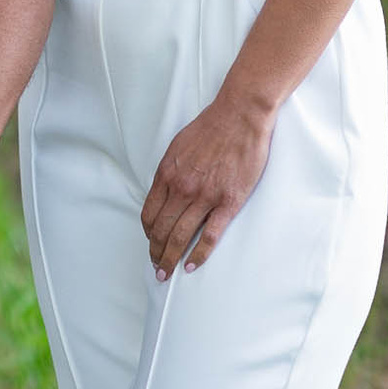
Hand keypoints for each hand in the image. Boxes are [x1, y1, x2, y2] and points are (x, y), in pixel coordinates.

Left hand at [141, 97, 273, 275]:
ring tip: (167, 272)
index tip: (150, 242)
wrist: (239, 116)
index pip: (149, 213)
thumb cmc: (210, 128)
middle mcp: (181, 188)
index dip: (148, 233)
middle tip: (156, 267)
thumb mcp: (178, 146)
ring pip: (181, 236)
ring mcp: (205, 197)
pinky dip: (198, 254)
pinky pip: (209, 235)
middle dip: (156, 252)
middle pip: (161, 229)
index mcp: (167, 174)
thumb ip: (170, 171)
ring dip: (170, 258)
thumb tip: (164, 191)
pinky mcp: (228, 202)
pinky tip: (191, 265)